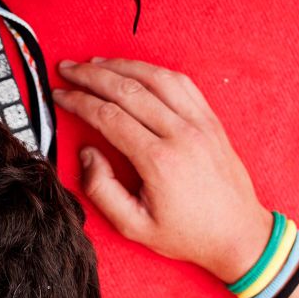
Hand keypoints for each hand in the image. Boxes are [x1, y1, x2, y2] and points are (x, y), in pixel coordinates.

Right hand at [51, 58, 273, 281]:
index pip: (109, 116)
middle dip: (92, 76)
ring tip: (95, 64)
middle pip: (128, 90)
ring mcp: (199, 123)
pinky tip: (135, 69)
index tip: (60, 95)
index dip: (78, 101)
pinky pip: (181, 83)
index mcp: (159, 161)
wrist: (238, 234)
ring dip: (121, 65)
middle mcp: (181, 134)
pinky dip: (153, 70)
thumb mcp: (134, 227)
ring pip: (155, 78)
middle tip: (68, 69)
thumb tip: (88, 154)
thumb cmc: (188, 234)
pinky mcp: (211, 120)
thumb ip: (102, 190)